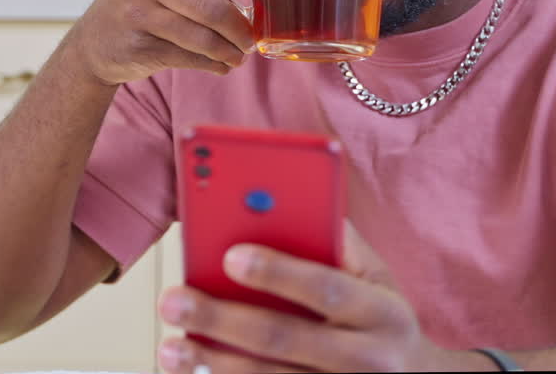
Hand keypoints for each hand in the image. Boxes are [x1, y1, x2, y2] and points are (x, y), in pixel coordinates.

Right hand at [67, 0, 252, 85]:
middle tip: (248, 39)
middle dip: (240, 28)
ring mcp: (137, 13)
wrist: (94, 42)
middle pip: (214, 6)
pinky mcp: (139, 47)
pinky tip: (220, 64)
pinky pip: (191, 58)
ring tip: (238, 55)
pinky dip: (214, 65)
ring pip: (204, 38)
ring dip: (230, 52)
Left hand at [157, 223, 451, 372]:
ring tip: (171, 344)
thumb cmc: (383, 320)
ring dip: (213, 362)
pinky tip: (195, 373)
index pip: (327, 288)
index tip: (229, 255)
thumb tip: (289, 199)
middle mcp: (367, 359)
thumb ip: (341, 243)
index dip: (279, 271)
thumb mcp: (380, 279)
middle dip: (222, 318)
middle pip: (285, 339)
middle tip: (174, 299)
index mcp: (382, 312)